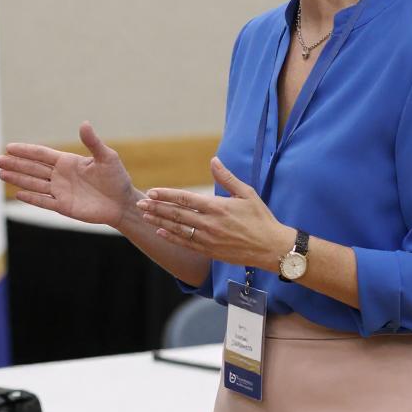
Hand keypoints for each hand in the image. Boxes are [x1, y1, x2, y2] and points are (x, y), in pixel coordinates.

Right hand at [0, 121, 134, 226]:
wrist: (122, 202)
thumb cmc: (116, 178)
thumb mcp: (106, 157)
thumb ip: (93, 142)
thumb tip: (83, 123)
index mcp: (67, 161)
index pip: (41, 154)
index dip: (25, 150)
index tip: (9, 146)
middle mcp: (60, 176)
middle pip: (32, 168)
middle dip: (15, 163)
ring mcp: (60, 191)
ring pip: (34, 184)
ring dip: (17, 179)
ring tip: (0, 173)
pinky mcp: (63, 207)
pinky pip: (44, 202)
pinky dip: (31, 198)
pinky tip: (17, 194)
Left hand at [136, 157, 292, 269]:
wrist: (272, 248)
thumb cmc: (261, 218)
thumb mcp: (247, 194)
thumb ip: (227, 178)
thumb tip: (213, 160)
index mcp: (217, 207)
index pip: (185, 199)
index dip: (166, 195)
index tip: (152, 192)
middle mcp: (210, 224)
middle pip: (176, 214)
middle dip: (156, 208)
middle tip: (140, 204)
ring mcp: (208, 239)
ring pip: (178, 229)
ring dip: (159, 222)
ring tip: (145, 216)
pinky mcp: (210, 251)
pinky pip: (186, 244)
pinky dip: (171, 237)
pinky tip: (160, 232)